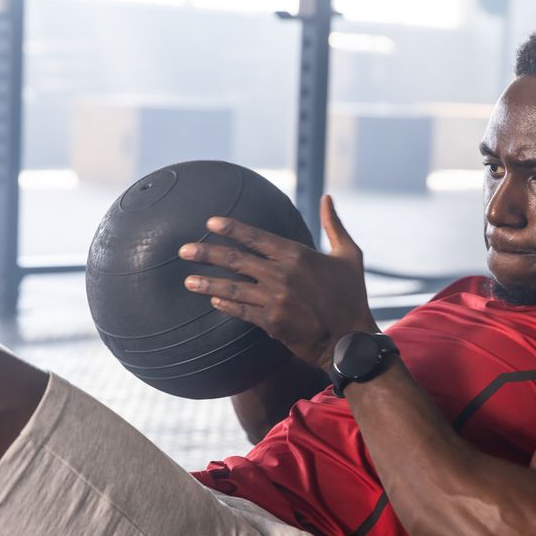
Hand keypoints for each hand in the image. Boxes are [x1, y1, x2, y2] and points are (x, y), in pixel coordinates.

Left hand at [179, 195, 378, 369]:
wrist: (350, 339)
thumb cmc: (351, 296)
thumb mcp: (349, 254)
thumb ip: (334, 224)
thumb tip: (327, 197)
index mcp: (298, 254)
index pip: (256, 237)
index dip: (231, 229)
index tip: (210, 224)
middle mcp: (282, 274)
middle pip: (236, 260)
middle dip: (206, 253)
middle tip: (183, 250)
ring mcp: (275, 299)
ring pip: (233, 287)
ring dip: (207, 282)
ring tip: (187, 281)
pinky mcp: (272, 322)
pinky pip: (242, 311)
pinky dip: (226, 305)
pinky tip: (212, 299)